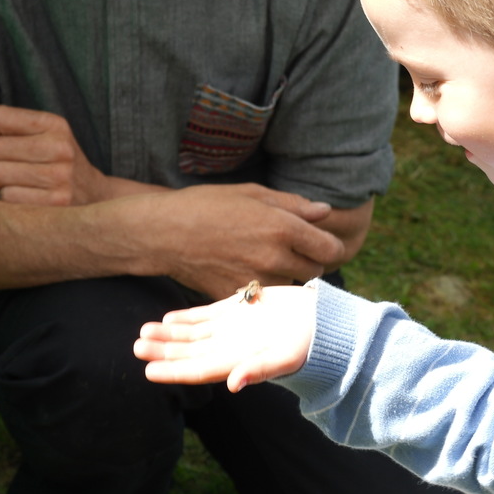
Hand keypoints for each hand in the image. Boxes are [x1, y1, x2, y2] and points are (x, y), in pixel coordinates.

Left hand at [0, 101, 109, 205]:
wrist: (95, 197)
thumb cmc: (57, 163)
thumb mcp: (41, 135)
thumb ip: (9, 121)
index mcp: (54, 125)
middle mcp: (60, 148)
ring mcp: (61, 177)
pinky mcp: (57, 203)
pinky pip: (8, 198)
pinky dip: (2, 200)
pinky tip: (12, 198)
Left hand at [134, 284, 316, 391]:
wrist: (326, 320)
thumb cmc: (310, 344)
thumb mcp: (287, 357)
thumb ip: (259, 370)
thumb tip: (232, 384)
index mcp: (238, 362)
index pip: (198, 371)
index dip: (173, 372)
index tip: (148, 372)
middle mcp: (231, 348)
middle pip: (190, 353)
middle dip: (163, 352)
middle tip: (136, 347)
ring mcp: (233, 329)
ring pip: (193, 335)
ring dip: (169, 336)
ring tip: (143, 332)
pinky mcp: (239, 310)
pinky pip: (206, 316)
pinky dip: (186, 318)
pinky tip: (168, 318)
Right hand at [137, 183, 343, 297]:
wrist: (163, 234)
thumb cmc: (206, 206)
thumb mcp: (252, 194)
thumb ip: (293, 205)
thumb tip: (325, 211)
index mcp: (282, 227)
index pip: (330, 248)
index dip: (329, 245)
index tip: (320, 242)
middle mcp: (274, 258)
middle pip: (316, 271)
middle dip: (309, 261)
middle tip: (290, 250)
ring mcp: (258, 281)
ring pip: (293, 288)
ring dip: (288, 278)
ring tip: (266, 261)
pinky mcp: (241, 299)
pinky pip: (267, 298)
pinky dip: (265, 290)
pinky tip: (248, 273)